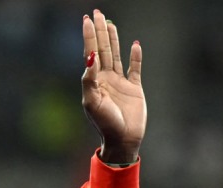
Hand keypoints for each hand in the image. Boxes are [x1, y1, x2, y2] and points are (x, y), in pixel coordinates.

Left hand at [81, 10, 144, 163]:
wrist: (123, 139)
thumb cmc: (105, 124)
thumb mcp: (92, 103)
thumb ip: (88, 80)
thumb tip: (89, 57)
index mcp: (94, 81)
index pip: (90, 53)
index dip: (89, 36)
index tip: (87, 20)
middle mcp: (106, 79)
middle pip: (103, 49)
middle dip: (100, 31)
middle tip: (97, 13)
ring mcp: (120, 83)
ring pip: (116, 55)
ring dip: (114, 39)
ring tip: (110, 24)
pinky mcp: (134, 88)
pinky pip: (135, 68)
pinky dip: (135, 57)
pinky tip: (135, 44)